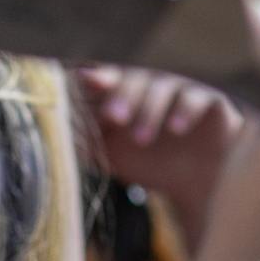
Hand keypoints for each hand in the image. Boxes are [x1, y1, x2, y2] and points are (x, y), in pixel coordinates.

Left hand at [77, 65, 238, 223]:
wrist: (197, 181)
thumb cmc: (149, 164)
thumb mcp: (113, 157)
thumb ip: (86, 146)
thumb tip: (51, 139)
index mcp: (122, 95)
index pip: (105, 81)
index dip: (91, 81)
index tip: (77, 82)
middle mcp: (149, 86)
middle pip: (132, 79)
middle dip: (121, 95)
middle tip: (113, 117)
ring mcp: (179, 90)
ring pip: (162, 87)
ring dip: (149, 110)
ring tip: (141, 138)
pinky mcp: (208, 100)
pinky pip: (197, 97)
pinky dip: (185, 110)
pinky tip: (177, 128)